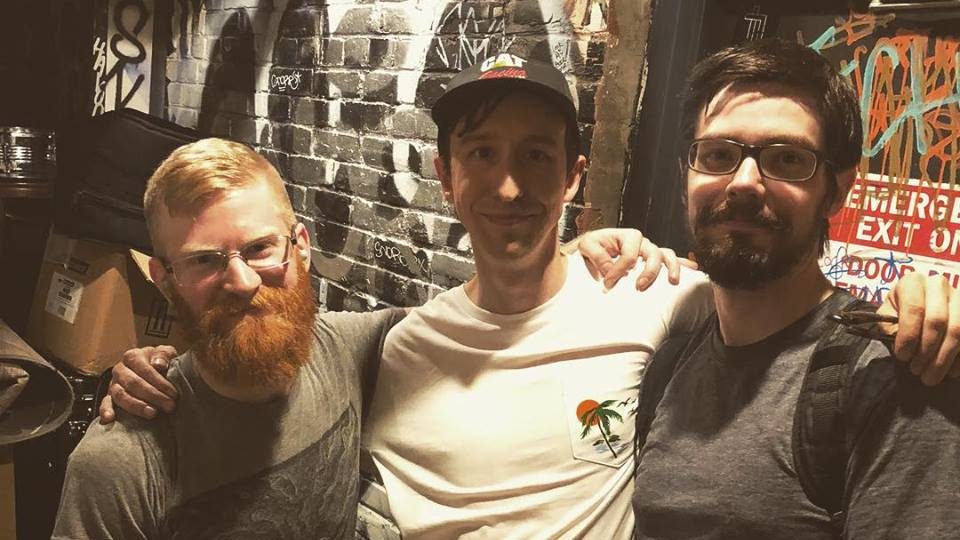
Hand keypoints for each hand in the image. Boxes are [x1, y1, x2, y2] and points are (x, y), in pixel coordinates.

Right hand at [98, 345, 179, 422]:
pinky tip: (110, 419)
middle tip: (169, 406)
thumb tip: (159, 364)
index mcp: (132, 356)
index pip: (144, 369)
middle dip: (153, 396)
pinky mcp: (109, 397)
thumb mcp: (166, 353)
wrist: (153, 368)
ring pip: (120, 395)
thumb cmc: (160, 361)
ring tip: (152, 413)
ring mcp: (113, 384)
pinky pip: (105, 403)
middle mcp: (120, 369)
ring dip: (137, 406)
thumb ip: (164, 355)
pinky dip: (106, 410)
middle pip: (133, 383)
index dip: (160, 382)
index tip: (174, 393)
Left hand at [575, 228, 696, 289]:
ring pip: (667, 255)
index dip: (619, 270)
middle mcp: (643, 242)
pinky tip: (694, 269)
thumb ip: (597, 256)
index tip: (608, 283)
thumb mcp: (587, 246)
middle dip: (648, 272)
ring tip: (673, 282)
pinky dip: (683, 263)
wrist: (595, 248)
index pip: (630, 254)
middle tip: (639, 287)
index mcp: (627, 236)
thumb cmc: (592, 246)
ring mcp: (651, 250)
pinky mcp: (654, 259)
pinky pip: (671, 259)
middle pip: (653, 254)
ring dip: (671, 268)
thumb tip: (610, 270)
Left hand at [878, 272, 959, 385]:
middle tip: (916, 371)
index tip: (902, 357)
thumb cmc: (898, 316)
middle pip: (938, 321)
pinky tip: (950, 373)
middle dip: (927, 351)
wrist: (916, 312)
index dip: (909, 336)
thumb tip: (905, 350)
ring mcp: (959, 296)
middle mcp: (938, 284)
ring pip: (957, 329)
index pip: (914, 309)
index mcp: (913, 282)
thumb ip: (891, 331)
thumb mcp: (886, 319)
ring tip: (930, 377)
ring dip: (944, 358)